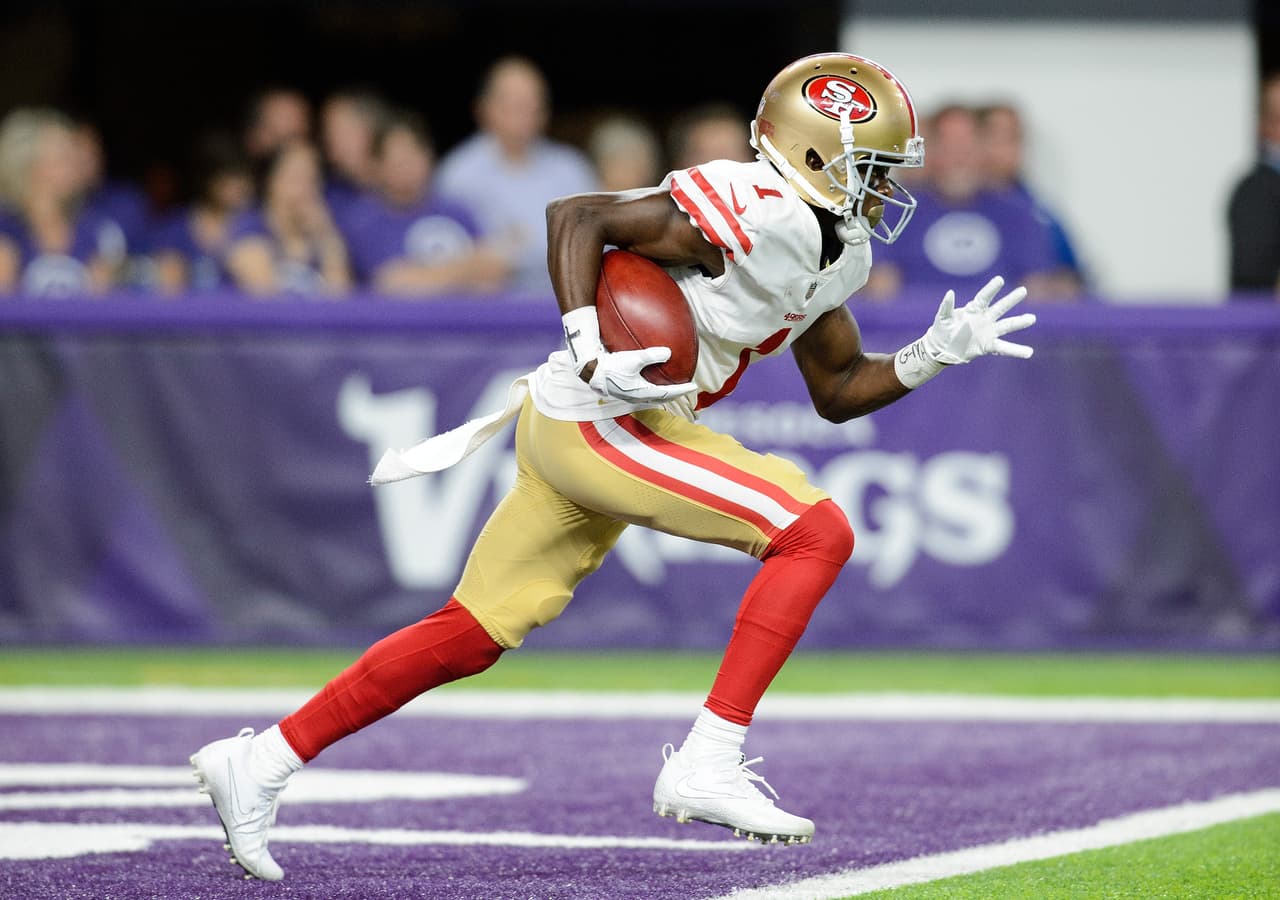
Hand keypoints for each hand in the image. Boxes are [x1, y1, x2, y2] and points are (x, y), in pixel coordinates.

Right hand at [587, 346, 696, 402]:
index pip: (667, 393)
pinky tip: (649, 380)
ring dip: (663, 394)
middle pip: (661, 398)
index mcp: (642, 392)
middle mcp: (638, 397)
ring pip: (652, 397)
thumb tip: (669, 352)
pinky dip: (652, 389)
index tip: (694, 386)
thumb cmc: (612, 366)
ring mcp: (630, 396)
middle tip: (685, 389)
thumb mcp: (633, 358)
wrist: (592, 372)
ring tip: (670, 387)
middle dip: (674, 394)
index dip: (682, 390)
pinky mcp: (623, 391)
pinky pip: (643, 393)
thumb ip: (651, 355)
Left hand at [922, 276, 1036, 363]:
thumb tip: (950, 293)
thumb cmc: (942, 330)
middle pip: (1000, 307)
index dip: (991, 289)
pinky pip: (1004, 347)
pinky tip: (1028, 352)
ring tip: (1031, 318)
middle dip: (1011, 299)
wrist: (942, 349)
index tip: (1000, 280)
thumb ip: (946, 307)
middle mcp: (985, 318)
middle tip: (1023, 290)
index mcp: (973, 309)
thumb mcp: (942, 318)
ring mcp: (988, 332)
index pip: (984, 297)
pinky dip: (1016, 350)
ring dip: (1019, 322)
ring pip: (1007, 325)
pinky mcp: (989, 346)